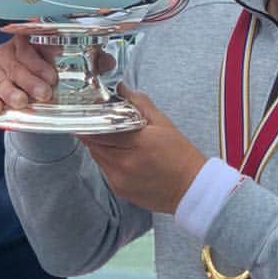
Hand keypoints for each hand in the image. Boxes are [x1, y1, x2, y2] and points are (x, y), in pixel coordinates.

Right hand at [0, 34, 59, 117]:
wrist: (26, 77)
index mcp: (23, 41)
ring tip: (22, 102)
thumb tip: (67, 64)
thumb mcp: (49, 56)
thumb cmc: (42, 63)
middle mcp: (6, 52)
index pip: (29, 50)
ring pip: (2, 80)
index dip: (40, 66)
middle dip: (31, 82)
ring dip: (12, 93)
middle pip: (16, 67)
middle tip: (43, 94)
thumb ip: (56, 58)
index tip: (52, 78)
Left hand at [80, 88, 205, 213]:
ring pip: (97, 157)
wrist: (189, 188)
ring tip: (114, 138)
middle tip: (100, 122)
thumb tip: (122, 88)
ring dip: (101, 146)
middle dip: (94, 132)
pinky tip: (122, 155)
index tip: (87, 113)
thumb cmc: (180, 155)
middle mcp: (123, 164)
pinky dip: (108, 160)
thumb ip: (140, 103)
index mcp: (136, 143)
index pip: (99, 130)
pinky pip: (104, 170)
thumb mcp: (163, 123)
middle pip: (94, 144)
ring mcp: (119, 179)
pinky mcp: (118, 190)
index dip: (90, 121)